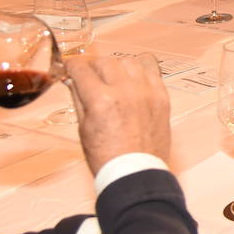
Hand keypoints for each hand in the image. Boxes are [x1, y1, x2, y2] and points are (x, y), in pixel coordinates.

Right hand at [66, 53, 171, 174]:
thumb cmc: (106, 156)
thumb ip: (78, 98)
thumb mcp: (83, 127)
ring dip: (117, 66)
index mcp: (101, 100)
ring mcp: (147, 92)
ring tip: (112, 79)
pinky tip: (132, 81)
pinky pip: (151, 70)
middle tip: (89, 76)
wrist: (136, 172)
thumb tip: (73, 79)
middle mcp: (125, 91)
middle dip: (93, 67)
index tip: (70, 68)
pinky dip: (139, 71)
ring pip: (129, 62)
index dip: (72, 66)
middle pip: (105, 61)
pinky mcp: (162, 97)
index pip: (82, 68)